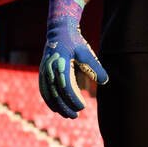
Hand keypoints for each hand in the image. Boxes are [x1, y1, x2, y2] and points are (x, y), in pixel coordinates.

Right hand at [39, 0, 107, 117]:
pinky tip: (55, 108)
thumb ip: (95, 67)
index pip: (66, 88)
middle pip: (56, 94)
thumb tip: (105, 81)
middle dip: (65, 107)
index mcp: (61, 64)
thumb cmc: (74, 41)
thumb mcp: (86, 52)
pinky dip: (49, 100)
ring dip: (57, 106)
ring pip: (48, 94)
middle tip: (76, 116)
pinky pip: (43, 90)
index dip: (73, 99)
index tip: (82, 107)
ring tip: (67, 115)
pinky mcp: (42, 72)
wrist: (59, 30)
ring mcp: (44, 71)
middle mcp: (50, 69)